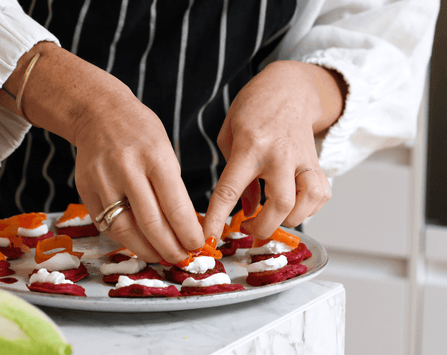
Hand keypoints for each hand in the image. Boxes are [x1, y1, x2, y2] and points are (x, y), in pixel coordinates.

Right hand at [73, 88, 204, 263]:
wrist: (98, 113)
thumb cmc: (140, 132)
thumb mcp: (166, 151)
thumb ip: (172, 189)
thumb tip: (186, 228)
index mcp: (154, 156)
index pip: (175, 206)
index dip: (188, 233)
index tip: (198, 246)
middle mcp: (126, 169)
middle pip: (151, 223)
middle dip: (170, 248)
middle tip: (182, 259)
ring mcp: (102, 180)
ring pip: (125, 230)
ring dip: (147, 250)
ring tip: (161, 256)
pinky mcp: (85, 190)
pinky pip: (106, 225)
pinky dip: (125, 239)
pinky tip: (138, 243)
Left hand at [203, 60, 345, 239]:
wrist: (290, 88)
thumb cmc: (253, 109)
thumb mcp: (230, 136)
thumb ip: (234, 174)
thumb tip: (247, 209)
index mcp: (249, 146)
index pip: (230, 189)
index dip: (218, 218)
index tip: (210, 238)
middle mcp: (279, 154)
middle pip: (280, 204)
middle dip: (262, 228)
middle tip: (249, 229)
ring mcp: (302, 159)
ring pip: (305, 202)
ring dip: (288, 220)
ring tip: (272, 217)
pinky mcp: (317, 162)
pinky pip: (320, 196)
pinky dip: (307, 209)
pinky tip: (292, 205)